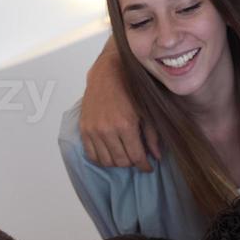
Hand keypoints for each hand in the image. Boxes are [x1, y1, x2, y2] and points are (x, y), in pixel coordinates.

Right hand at [80, 43, 160, 170]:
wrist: (108, 72)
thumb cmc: (130, 88)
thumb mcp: (147, 111)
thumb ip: (152, 136)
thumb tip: (156, 156)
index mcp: (125, 125)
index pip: (136, 157)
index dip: (144, 166)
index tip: (148, 167)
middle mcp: (107, 130)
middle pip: (121, 161)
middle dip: (132, 162)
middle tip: (137, 157)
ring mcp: (93, 130)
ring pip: (106, 161)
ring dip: (117, 162)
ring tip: (124, 155)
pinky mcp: (84, 128)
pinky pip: (91, 154)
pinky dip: (101, 159)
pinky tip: (110, 153)